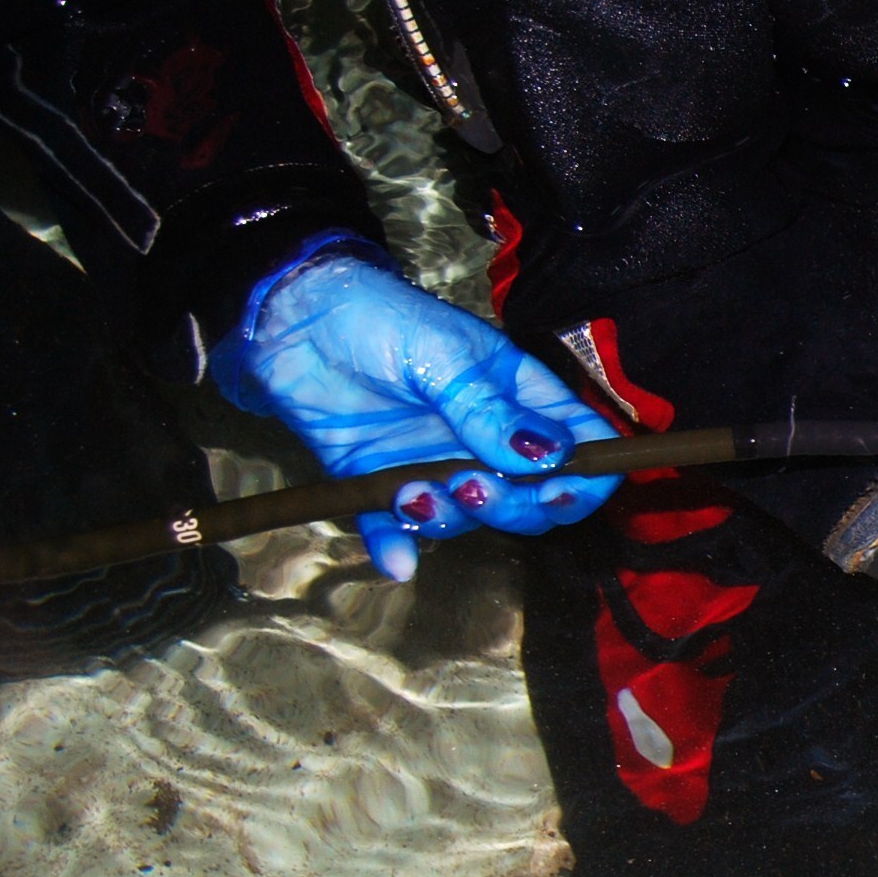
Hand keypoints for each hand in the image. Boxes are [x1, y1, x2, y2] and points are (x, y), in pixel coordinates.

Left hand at [211, 246, 618, 579]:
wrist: (291, 321)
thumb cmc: (377, 316)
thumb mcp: (442, 355)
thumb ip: (490, 410)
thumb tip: (554, 455)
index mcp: (519, 398)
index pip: (580, 445)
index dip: (585, 477)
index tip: (560, 489)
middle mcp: (486, 441)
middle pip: (532, 497)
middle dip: (513, 505)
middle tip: (472, 487)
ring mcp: (435, 464)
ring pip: (469, 518)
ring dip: (450, 518)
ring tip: (413, 492)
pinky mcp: (382, 482)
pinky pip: (397, 528)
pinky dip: (398, 547)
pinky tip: (396, 560)